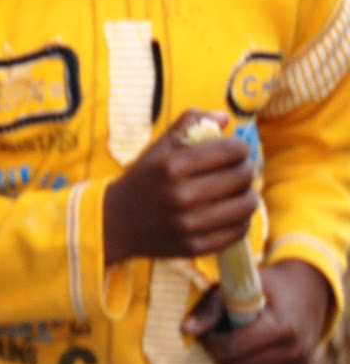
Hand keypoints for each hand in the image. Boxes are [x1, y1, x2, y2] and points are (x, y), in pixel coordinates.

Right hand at [102, 111, 256, 263]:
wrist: (115, 222)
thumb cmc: (143, 179)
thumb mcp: (158, 147)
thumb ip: (189, 123)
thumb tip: (225, 117)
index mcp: (172, 166)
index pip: (230, 151)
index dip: (240, 148)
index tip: (236, 151)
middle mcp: (182, 195)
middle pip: (242, 176)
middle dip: (245, 169)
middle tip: (238, 171)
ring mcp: (189, 224)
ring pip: (247, 205)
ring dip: (248, 195)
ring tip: (238, 192)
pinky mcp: (195, 246)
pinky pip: (239, 231)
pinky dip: (241, 220)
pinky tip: (230, 213)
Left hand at [187, 259, 333, 363]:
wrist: (306, 293)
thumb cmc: (266, 289)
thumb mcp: (237, 290)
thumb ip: (210, 310)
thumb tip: (185, 331)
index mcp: (282, 327)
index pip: (234, 349)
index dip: (212, 343)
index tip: (208, 333)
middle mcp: (295, 350)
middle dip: (219, 358)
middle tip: (215, 343)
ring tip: (229, 351)